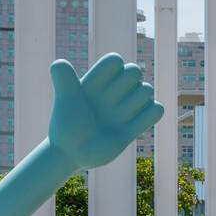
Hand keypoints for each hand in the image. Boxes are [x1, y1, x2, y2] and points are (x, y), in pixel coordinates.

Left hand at [48, 53, 162, 170]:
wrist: (72, 154)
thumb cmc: (66, 127)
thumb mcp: (65, 102)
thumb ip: (64, 80)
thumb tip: (58, 62)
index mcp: (97, 81)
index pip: (115, 61)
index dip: (109, 72)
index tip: (92, 91)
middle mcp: (113, 92)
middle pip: (135, 70)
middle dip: (123, 86)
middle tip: (105, 106)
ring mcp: (125, 108)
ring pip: (147, 89)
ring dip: (134, 103)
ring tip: (116, 119)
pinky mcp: (135, 126)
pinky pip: (157, 110)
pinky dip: (150, 113)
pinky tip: (132, 125)